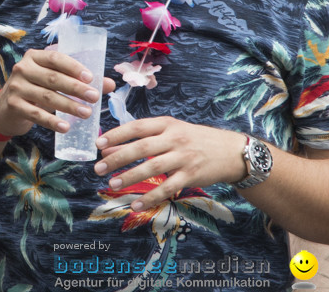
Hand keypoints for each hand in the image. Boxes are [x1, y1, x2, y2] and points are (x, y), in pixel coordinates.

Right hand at [0, 46, 115, 137]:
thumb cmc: (36, 89)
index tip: (91, 78)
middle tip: (94, 98)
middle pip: (53, 78)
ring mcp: (16, 87)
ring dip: (69, 105)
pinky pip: (36, 114)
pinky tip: (65, 127)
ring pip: (47, 97)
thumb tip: (110, 84)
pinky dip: (52, 121)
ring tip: (86, 113)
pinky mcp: (14, 105)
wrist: (5, 108)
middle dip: (76, 89)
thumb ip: (78, 80)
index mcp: (34, 57)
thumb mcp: (52, 80)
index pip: (56, 58)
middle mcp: (23, 68)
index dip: (74, 67)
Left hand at [94, 117, 246, 209]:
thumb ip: (142, 139)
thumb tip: (110, 149)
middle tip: (99, 168)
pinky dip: (151, 197)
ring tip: (113, 185)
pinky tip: (137, 204)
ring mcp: (183, 157)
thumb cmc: (194, 140)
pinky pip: (168, 188)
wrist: (230, 151)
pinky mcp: (191, 175)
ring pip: (153, 168)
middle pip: (142, 147)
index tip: (99, 144)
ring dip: (130, 177)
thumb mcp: (170, 133)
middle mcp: (174, 138)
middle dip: (118, 158)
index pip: (137, 127)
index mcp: (167, 124)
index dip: (117, 135)